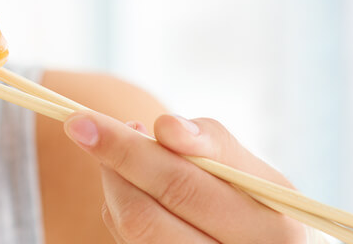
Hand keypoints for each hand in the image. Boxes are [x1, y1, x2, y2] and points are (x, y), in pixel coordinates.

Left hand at [64, 111, 307, 242]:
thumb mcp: (252, 171)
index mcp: (272, 232)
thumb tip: (166, 128)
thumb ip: (213, 144)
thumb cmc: (254, 203)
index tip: (83, 119)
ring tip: (122, 157)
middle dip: (109, 165)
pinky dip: (119, 211)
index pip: (181, 186)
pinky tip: (134, 193)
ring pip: (130, 232)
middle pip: (143, 218)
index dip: (127, 151)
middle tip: (80, 126)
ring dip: (113, 187)